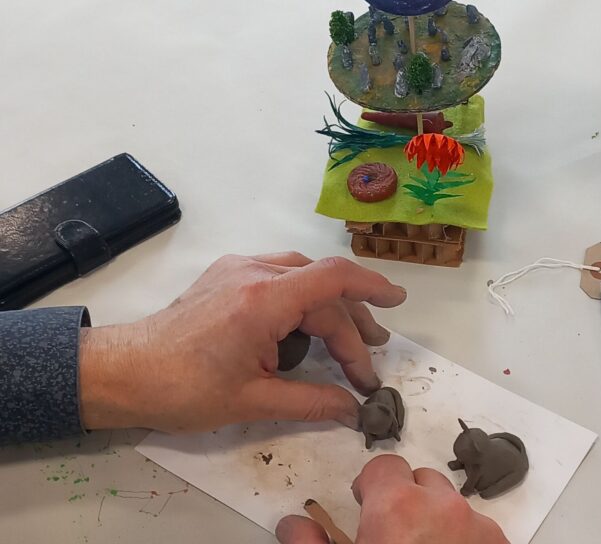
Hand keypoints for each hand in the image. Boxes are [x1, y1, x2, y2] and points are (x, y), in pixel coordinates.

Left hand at [78, 253, 405, 433]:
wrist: (128, 371)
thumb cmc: (186, 389)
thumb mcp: (254, 402)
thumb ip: (311, 401)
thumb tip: (352, 407)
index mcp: (264, 300)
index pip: (333, 280)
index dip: (371, 288)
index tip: (396, 304)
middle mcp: (254, 273)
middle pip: (321, 284)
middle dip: (352, 319)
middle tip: (372, 352)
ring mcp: (238, 269)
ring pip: (301, 273)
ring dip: (328, 303)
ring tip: (348, 337)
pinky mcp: (226, 274)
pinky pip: (277, 272)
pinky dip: (302, 294)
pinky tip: (305, 321)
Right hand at [276, 455, 508, 543]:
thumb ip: (311, 543)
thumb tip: (294, 526)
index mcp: (398, 507)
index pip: (384, 466)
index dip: (371, 487)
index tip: (364, 508)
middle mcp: (443, 507)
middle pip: (422, 482)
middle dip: (407, 502)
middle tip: (391, 540)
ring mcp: (477, 529)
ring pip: (453, 507)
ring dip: (437, 523)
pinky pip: (478, 531)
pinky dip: (463, 542)